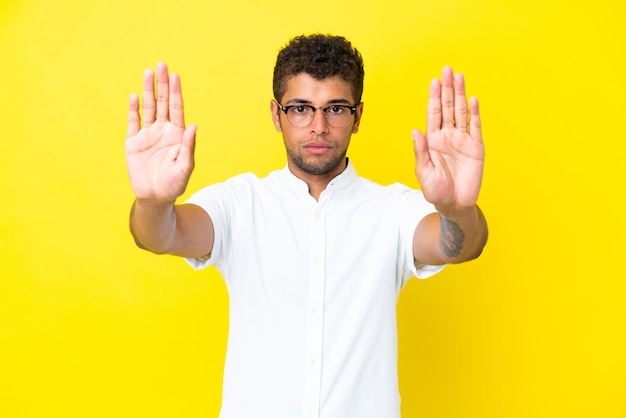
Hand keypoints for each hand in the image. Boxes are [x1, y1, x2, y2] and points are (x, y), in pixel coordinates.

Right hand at [125, 62, 196, 202]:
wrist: (155, 198)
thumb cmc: (174, 184)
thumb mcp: (185, 166)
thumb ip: (188, 146)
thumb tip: (193, 126)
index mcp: (177, 134)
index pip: (176, 108)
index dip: (176, 92)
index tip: (175, 75)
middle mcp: (163, 131)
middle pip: (162, 102)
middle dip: (162, 84)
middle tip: (161, 65)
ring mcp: (148, 135)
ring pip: (147, 108)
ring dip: (147, 90)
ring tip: (148, 72)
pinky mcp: (133, 142)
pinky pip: (133, 122)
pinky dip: (134, 109)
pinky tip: (134, 96)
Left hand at [412, 66, 483, 214]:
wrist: (454, 204)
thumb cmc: (436, 190)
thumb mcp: (424, 171)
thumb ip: (420, 150)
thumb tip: (415, 130)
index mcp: (433, 140)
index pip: (434, 113)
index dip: (434, 97)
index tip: (435, 81)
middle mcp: (448, 136)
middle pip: (448, 107)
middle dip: (448, 89)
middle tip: (448, 69)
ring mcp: (462, 140)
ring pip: (462, 112)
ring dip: (461, 94)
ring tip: (460, 77)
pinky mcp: (476, 148)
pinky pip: (476, 128)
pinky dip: (476, 114)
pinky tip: (473, 100)